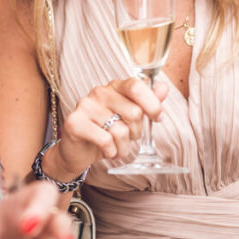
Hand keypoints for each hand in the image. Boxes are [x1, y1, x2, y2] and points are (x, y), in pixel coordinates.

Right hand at [49, 77, 167, 178]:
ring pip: (120, 131)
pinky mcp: (74, 123)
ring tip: (116, 147)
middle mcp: (99, 92)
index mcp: (114, 86)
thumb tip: (164, 88)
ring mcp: (85, 106)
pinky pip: (105, 141)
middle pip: (133, 112)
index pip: (136, 86)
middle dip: (136, 132)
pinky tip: (106, 151)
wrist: (77, 151)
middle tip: (128, 137)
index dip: (152, 104)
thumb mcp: (129, 118)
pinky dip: (111, 152)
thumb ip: (147, 102)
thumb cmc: (107, 131)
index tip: (158, 118)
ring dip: (123, 147)